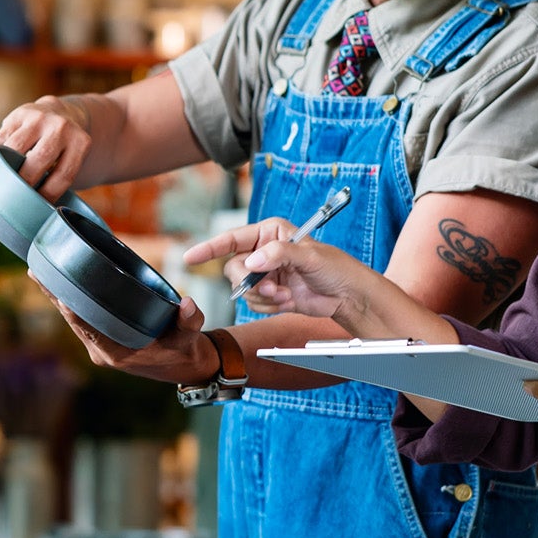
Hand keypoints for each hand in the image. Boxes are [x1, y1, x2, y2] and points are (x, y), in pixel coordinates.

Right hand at [0, 96, 94, 200]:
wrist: (62, 114)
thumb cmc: (64, 151)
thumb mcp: (73, 160)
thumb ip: (59, 180)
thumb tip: (37, 217)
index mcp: (80, 142)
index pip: (64, 174)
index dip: (49, 194)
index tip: (37, 208)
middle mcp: (61, 127)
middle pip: (40, 158)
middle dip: (25, 181)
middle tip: (14, 199)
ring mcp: (39, 118)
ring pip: (16, 145)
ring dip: (5, 166)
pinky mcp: (20, 114)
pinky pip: (1, 136)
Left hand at [39, 283, 217, 386]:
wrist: (183, 365)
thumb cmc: (184, 348)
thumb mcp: (190, 334)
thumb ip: (190, 320)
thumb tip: (187, 304)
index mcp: (117, 352)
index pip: (86, 327)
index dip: (70, 308)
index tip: (57, 290)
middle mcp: (102, 351)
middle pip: (72, 319)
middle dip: (54, 295)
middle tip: (36, 270)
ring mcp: (98, 346)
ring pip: (71, 318)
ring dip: (55, 297)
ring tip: (36, 271)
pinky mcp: (99, 340)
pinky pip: (78, 319)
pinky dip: (66, 301)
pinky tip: (54, 283)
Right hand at [184, 219, 369, 320]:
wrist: (347, 295)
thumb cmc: (335, 267)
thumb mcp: (309, 256)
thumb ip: (279, 255)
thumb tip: (253, 262)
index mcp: (270, 232)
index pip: (232, 238)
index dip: (209, 248)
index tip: (191, 257)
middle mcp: (264, 251)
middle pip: (234, 269)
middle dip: (250, 282)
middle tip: (271, 286)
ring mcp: (266, 273)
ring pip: (243, 289)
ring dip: (263, 296)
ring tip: (286, 294)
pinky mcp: (270, 293)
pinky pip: (254, 303)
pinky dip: (269, 305)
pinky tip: (288, 300)